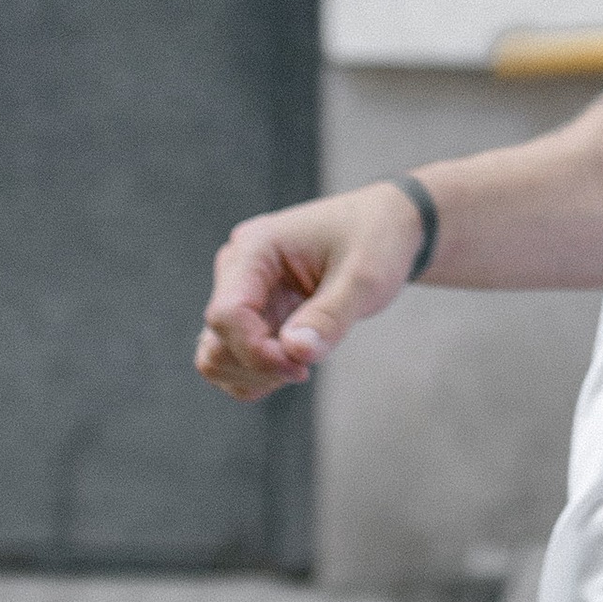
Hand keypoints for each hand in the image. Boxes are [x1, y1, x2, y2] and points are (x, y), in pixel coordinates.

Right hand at [196, 182, 428, 403]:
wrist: (386, 226)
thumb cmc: (375, 240)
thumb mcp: (365, 277)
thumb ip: (330, 316)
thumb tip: (294, 352)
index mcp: (256, 247)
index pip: (227, 314)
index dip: (257, 353)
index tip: (302, 368)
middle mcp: (237, 268)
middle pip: (217, 341)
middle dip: (258, 367)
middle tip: (306, 368)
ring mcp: (243, 291)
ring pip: (216, 355)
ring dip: (255, 375)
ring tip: (301, 365)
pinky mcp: (253, 312)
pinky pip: (232, 359)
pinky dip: (257, 375)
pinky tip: (294, 363)